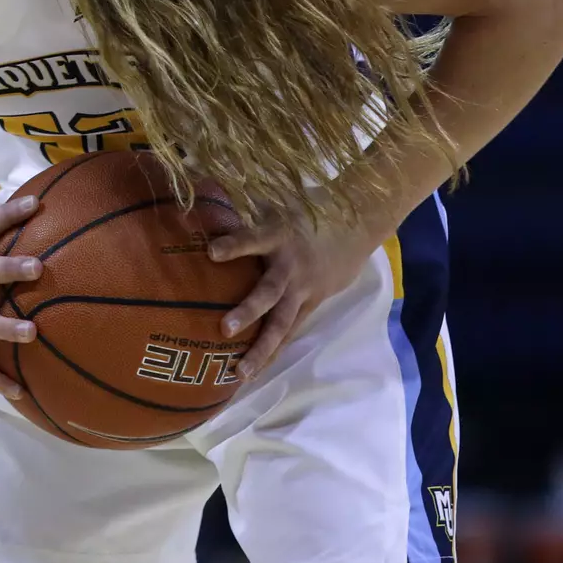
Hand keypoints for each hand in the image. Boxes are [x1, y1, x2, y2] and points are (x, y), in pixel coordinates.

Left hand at [209, 206, 382, 381]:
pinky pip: (290, 331)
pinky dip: (274, 351)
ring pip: (281, 324)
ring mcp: (303, 289)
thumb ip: (248, 207)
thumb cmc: (310, 211)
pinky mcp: (312, 304)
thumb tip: (204, 189)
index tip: (211, 252)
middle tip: (224, 328)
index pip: (253, 239)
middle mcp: (291, 266)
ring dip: (261, 349)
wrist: (359, 224)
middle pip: (269, 293)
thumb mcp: (281, 204)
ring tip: (240, 373)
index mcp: (280, 235)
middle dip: (248, 311)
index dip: (234, 245)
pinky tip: (256, 373)